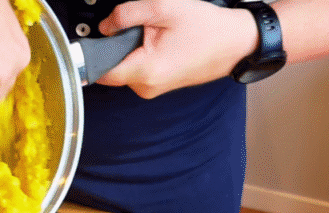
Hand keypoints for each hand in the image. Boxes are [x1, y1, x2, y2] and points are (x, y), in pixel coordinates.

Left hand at [95, 0, 257, 97]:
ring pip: (124, 67)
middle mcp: (146, 87)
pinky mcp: (158, 85)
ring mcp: (152, 89)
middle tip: (140, 28)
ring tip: (156, 35)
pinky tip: (160, 43)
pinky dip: (141, 54)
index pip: (100, 71)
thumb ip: (127, 14)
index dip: (92, 54)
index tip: (95, 40)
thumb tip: (105, 25)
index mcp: (145, 71)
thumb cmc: (207, 28)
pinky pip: (137, 69)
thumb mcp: (164, 8)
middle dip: (117, 45)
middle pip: (111, 67)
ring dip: (131, 49)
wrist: (236, 43)